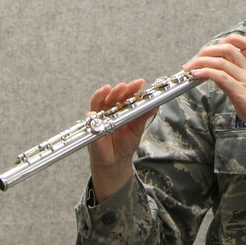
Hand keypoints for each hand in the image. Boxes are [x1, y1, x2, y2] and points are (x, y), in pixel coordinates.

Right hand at [86, 79, 157, 202]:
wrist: (116, 162)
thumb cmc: (126, 143)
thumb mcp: (137, 130)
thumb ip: (144, 116)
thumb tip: (156, 105)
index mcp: (123, 108)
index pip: (127, 94)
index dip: (133, 87)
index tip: (140, 83)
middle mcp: (111, 109)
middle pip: (113, 95)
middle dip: (119, 90)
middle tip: (125, 86)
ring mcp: (100, 116)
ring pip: (99, 101)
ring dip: (103, 94)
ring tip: (109, 89)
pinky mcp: (91, 126)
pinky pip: (90, 118)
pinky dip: (91, 115)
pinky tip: (94, 112)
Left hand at [184, 34, 245, 145]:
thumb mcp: (243, 92)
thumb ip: (229, 82)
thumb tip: (213, 75)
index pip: (243, 44)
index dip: (227, 40)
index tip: (211, 49)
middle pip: (227, 48)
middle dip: (207, 50)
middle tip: (193, 60)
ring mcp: (245, 80)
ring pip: (222, 61)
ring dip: (201, 61)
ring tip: (189, 67)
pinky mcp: (241, 92)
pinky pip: (221, 77)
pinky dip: (206, 72)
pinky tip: (196, 75)